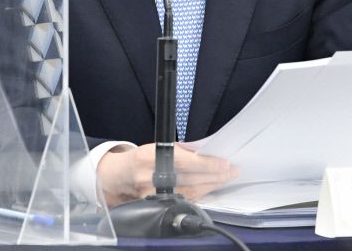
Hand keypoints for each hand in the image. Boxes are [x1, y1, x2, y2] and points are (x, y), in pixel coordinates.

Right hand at [97, 143, 237, 206]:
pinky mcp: (156, 205)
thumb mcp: (157, 147)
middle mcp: (151, 177)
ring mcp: (153, 194)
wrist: (119, 177)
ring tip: (226, 178)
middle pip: (191, 179)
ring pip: (190, 191)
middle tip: (232, 171)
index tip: (224, 163)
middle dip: (215, 175)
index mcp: (151, 156)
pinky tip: (211, 188)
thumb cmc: (141, 158)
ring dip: (211, 185)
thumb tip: (205, 152)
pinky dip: (200, 193)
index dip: (207, 164)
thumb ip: (180, 150)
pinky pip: (184, 199)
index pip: (186, 162)